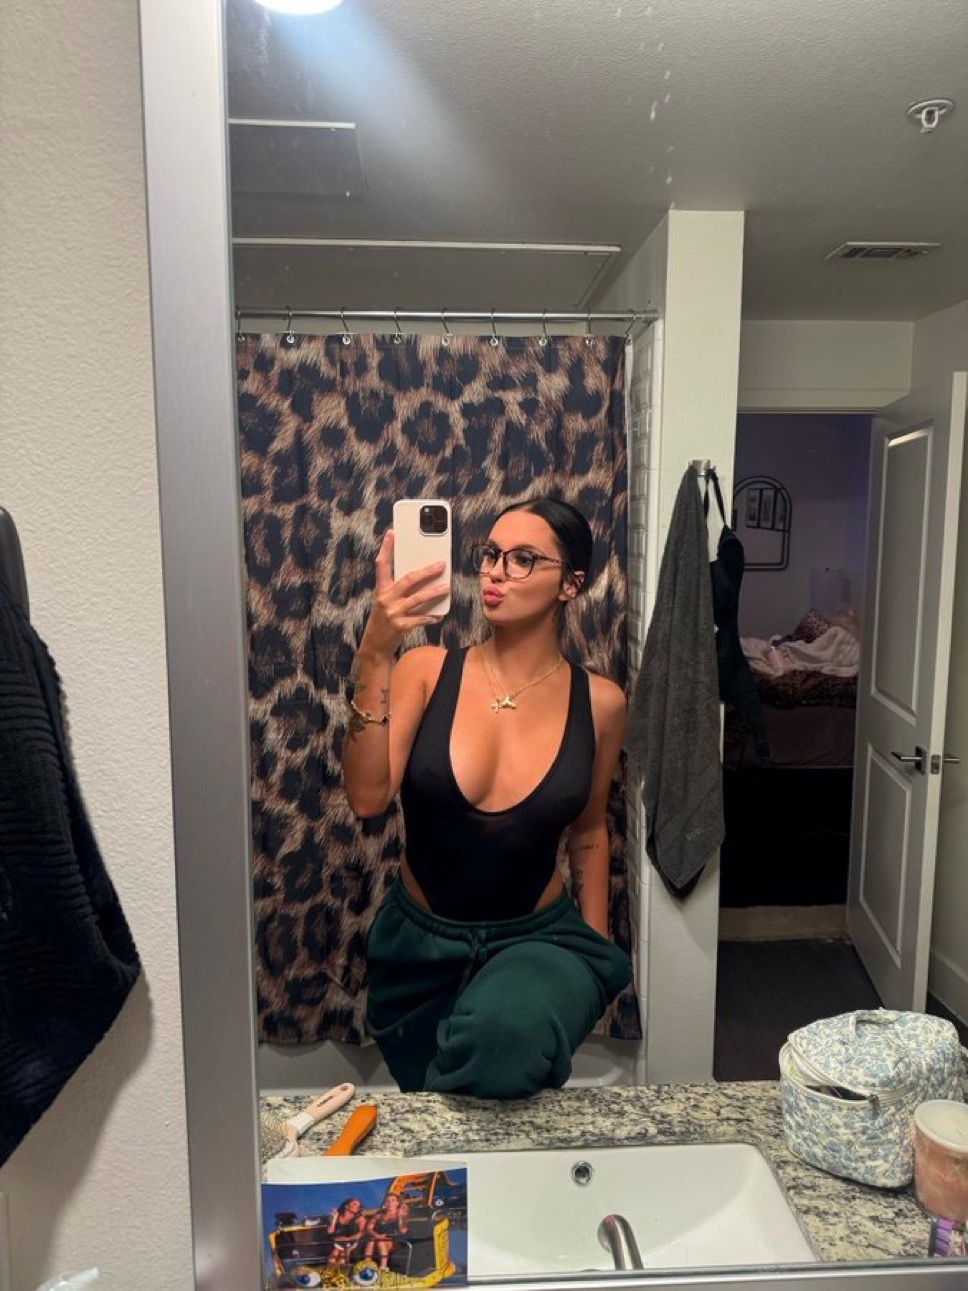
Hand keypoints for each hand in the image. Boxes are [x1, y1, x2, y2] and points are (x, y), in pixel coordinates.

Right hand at [359, 531, 448, 655]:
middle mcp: (386, 599)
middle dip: (427, 571)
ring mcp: (393, 613)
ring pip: (418, 598)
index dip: (386, 548)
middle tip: (441, 564)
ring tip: (446, 587)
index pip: (382, 565)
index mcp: (381, 590)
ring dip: (434, 592)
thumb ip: (397, 590)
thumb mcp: (385, 602)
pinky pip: (420, 618)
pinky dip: (430, 616)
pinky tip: (439, 615)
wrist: (374, 646)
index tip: (392, 533)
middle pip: (408, 579)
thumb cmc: (383, 621)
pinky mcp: (400, 626)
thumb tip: (420, 578)